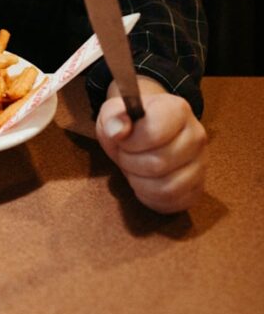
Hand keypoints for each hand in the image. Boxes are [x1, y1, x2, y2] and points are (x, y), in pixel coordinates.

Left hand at [96, 77, 206, 213]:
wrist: (146, 132)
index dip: (130, 142)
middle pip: (159, 163)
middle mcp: (196, 136)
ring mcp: (200, 164)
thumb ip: (113, 117)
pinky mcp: (197, 188)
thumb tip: (118, 131)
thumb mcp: (114, 111)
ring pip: (168, 188)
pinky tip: (143, 182)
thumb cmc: (131, 122)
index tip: (122, 139)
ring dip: (139, 182)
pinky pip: (172, 203)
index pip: (154, 133)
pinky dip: (150, 197)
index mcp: (178, 110)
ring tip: (133, 168)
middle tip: (124, 155)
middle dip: (131, 162)